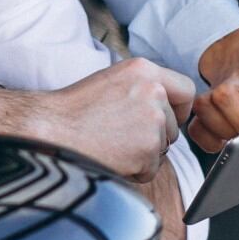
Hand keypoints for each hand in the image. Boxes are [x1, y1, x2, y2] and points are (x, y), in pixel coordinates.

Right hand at [30, 58, 193, 182]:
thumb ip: (144, 87)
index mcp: (144, 70)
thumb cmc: (75, 108)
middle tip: (123, 134)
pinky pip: (152, 168)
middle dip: (155, 135)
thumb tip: (167, 106)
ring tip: (113, 143)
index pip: (186, 89)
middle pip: (174, 124)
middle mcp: (153, 92)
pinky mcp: (147, 150)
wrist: (52, 129)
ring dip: (144, 152)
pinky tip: (112, 156)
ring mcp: (152, 122)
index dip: (179, 108)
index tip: (168, 117)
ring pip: (163, 147)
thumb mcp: (113, 80)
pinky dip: (135, 169)